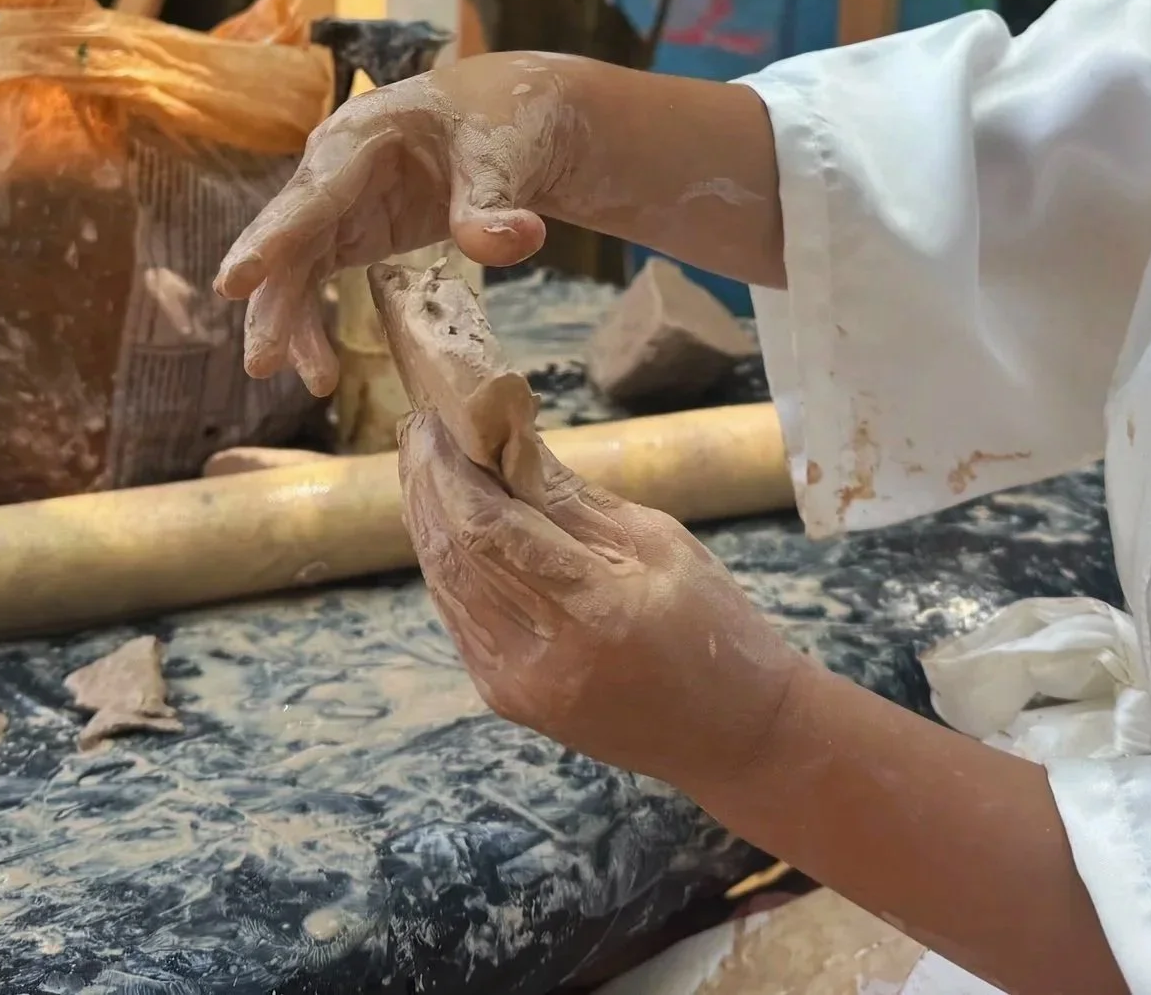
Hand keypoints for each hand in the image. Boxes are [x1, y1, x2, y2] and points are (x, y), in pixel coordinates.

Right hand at [217, 56, 582, 393]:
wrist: (518, 118)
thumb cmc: (503, 119)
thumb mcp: (505, 154)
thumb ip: (491, 203)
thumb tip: (506, 243)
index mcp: (362, 133)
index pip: (314, 192)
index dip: (274, 238)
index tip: (233, 283)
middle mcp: (333, 168)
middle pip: (290, 237)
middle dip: (273, 300)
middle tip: (261, 361)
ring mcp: (339, 203)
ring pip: (295, 267)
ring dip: (291, 323)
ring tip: (314, 381)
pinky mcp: (353, 232)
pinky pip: (315, 279)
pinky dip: (312, 323)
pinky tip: (319, 369)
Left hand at [398, 410, 811, 795]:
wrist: (732, 736)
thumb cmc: (716, 625)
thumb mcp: (661, 542)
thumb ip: (574, 498)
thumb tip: (506, 438)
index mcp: (597, 607)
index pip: (490, 527)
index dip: (452, 467)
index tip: (440, 413)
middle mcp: (543, 654)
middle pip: (454, 554)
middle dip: (428, 484)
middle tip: (419, 426)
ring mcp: (517, 685)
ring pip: (445, 585)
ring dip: (427, 519)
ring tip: (422, 461)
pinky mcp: (507, 699)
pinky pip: (458, 617)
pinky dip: (445, 563)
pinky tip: (444, 522)